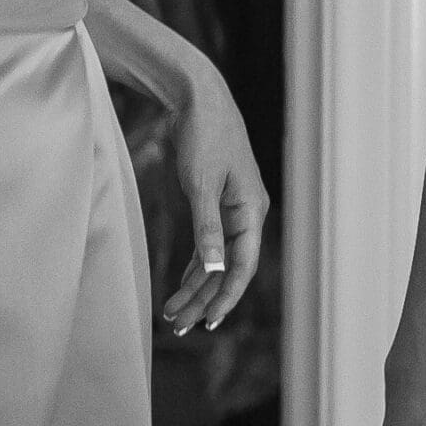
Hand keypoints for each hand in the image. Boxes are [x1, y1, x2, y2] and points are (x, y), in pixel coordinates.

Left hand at [158, 72, 268, 336]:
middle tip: (179, 327)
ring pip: (217, 259)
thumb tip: (212, 269)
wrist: (199, 98)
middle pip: (229, 268)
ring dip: (197, 287)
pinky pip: (209, 244)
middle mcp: (247, 214)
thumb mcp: (201, 184)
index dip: (226, 296)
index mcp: (251, 210)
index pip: (243, 265)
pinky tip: (181, 284)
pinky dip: (195, 266)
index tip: (209, 322)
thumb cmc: (204, 136)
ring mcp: (232, 209)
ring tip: (174, 315)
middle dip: (204, 299)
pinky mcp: (216, 202)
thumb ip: (207, 228)